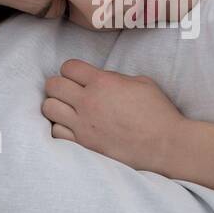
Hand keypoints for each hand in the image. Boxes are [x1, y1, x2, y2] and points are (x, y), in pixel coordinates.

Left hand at [42, 58, 184, 173]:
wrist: (165, 145)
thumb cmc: (158, 113)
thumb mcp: (141, 83)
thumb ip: (115, 78)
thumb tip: (101, 79)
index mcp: (102, 82)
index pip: (68, 67)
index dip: (72, 70)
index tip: (79, 77)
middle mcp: (88, 101)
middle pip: (53, 85)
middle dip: (59, 85)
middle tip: (69, 92)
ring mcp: (83, 125)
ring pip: (48, 108)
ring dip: (56, 106)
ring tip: (67, 109)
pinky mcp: (83, 145)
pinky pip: (56, 132)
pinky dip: (60, 128)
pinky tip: (72, 128)